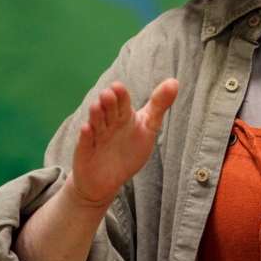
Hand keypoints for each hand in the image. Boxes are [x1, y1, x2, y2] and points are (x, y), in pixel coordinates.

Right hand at [69, 78, 179, 208]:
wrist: (108, 179)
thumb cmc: (129, 149)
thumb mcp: (148, 127)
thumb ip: (159, 105)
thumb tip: (174, 81)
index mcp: (123, 116)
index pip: (122, 102)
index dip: (121, 95)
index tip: (118, 87)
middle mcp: (108, 124)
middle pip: (108, 111)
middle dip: (108, 103)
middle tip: (108, 94)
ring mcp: (96, 137)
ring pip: (95, 124)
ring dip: (95, 116)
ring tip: (97, 106)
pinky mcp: (86, 153)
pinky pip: (85, 143)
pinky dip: (86, 137)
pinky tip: (87, 129)